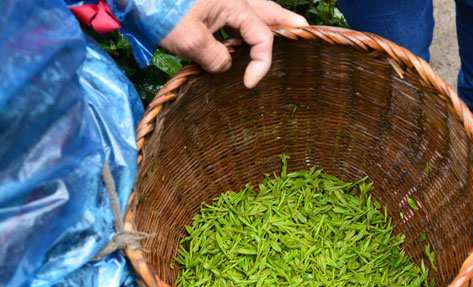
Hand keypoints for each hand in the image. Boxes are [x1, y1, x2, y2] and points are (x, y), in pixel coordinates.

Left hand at [159, 0, 307, 87]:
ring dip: (268, 25)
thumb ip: (216, 58)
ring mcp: (220, 1)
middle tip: (305, 33)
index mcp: (235, 5)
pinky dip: (243, 29)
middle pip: (270, 13)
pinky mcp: (206, 6)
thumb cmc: (159, 10)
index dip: (261, 64)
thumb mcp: (189, 40)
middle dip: (289, 24)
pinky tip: (239, 44)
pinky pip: (233, 18)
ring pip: (253, 13)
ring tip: (283, 36)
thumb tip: (226, 68)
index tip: (248, 84)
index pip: (262, 38)